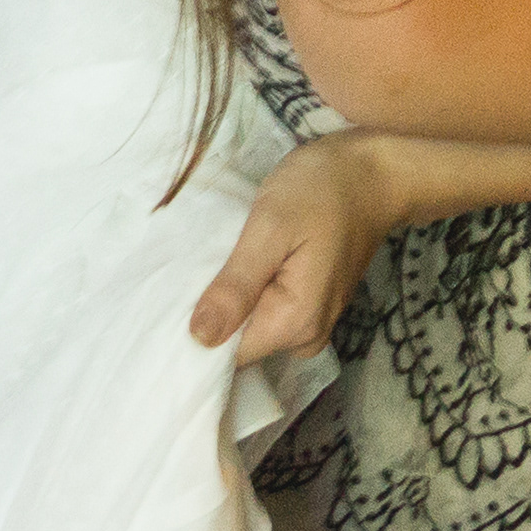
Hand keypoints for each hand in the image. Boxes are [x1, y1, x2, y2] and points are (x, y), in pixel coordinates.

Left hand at [188, 131, 406, 364]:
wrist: (372, 174)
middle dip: (206, 317)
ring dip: (223, 301)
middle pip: (239, 343)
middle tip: (170, 281)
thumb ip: (237, 286)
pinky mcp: (308, 301)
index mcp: (295, 322)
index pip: (230, 357)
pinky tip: (222, 267)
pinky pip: (264, 310)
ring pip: (250, 325)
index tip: (159, 314)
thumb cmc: (320, 192)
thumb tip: (199, 338)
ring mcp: (311, 320)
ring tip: (192, 268)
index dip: (194, 338)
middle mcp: (307, 334)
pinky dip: (242, 292)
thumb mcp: (270, 229)